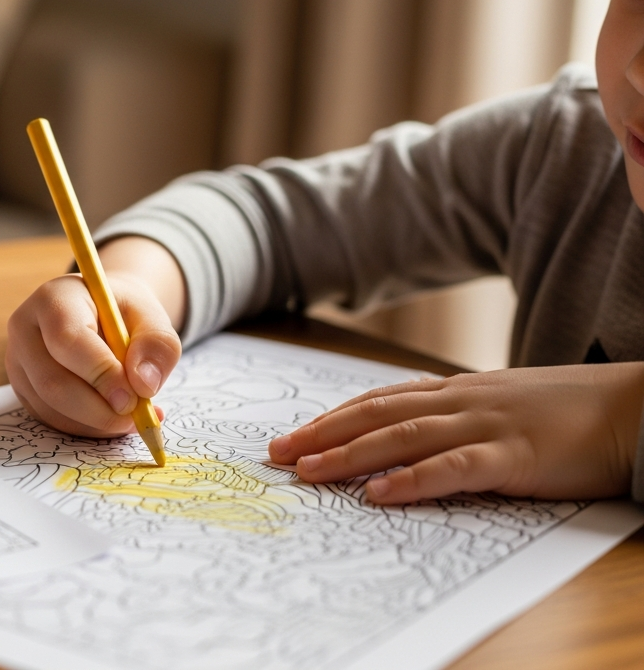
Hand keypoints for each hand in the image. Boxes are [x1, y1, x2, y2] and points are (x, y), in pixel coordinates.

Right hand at [6, 236, 185, 436]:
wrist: (99, 313)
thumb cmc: (122, 313)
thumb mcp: (151, 316)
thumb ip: (157, 345)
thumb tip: (143, 385)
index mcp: (54, 299)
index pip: (67, 340)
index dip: (100, 373)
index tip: (132, 398)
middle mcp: (25, 329)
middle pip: (52, 382)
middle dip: (98, 410)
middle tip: (136, 417)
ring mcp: (18, 362)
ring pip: (52, 408)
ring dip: (97, 423)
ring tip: (133, 415)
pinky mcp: (23, 389)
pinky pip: (52, 420)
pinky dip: (87, 428)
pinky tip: (113, 416)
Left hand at [267, 363, 643, 503]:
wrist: (637, 408)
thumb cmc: (571, 411)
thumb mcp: (503, 405)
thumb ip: (457, 415)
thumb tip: (411, 432)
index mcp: (459, 391)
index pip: (380, 400)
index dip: (332, 417)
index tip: (292, 435)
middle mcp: (463, 401)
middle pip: (376, 414)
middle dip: (322, 434)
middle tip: (277, 454)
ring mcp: (487, 425)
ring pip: (402, 437)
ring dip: (349, 455)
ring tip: (308, 472)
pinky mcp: (515, 456)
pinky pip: (454, 467)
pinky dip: (412, 480)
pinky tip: (379, 493)